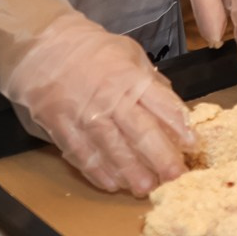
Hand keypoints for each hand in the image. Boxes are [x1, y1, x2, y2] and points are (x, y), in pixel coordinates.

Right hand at [0, 0, 191, 196]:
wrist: (42, 46)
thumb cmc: (90, 50)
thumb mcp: (129, 54)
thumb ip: (150, 81)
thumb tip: (170, 104)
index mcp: (132, 79)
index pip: (163, 106)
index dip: (180, 129)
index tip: (194, 146)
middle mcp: (111, 99)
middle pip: (142, 133)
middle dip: (162, 158)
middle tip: (176, 177)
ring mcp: (85, 116)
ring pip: (113, 150)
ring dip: (131, 172)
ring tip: (145, 188)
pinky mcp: (62, 128)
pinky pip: (82, 155)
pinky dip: (98, 172)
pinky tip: (112, 184)